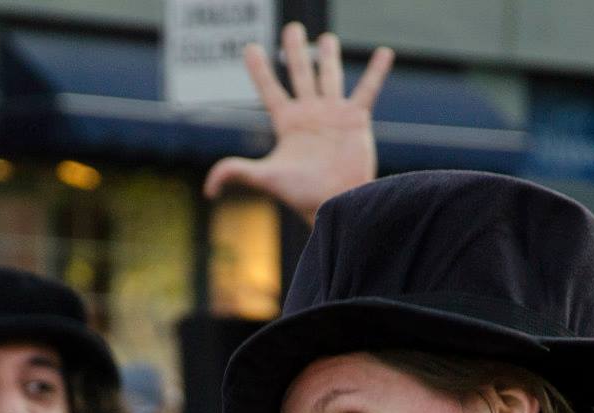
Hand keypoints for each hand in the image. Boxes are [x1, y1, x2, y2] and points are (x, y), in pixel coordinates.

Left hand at [203, 25, 392, 223]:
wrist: (334, 202)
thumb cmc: (301, 194)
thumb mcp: (265, 178)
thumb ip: (236, 172)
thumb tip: (208, 188)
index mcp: (287, 123)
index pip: (269, 89)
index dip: (259, 69)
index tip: (250, 47)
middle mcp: (309, 114)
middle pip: (300, 73)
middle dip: (295, 51)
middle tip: (292, 28)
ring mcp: (333, 114)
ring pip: (329, 77)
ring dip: (328, 56)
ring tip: (327, 38)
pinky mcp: (356, 119)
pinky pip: (368, 89)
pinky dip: (376, 71)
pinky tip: (384, 53)